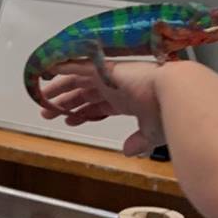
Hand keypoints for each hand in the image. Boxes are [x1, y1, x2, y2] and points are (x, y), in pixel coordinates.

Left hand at [40, 61, 165, 156]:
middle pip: (83, 92)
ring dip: (59, 89)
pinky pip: (77, 66)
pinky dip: (62, 67)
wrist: (174, 93)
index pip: (97, 105)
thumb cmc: (169, 111)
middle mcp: (115, 86)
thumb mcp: (151, 133)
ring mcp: (109, 76)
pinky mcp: (104, 69)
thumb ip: (139, 142)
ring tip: (42, 98)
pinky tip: (48, 70)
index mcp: (125, 99)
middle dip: (65, 103)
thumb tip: (129, 151)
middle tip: (47, 111)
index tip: (69, 121)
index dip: (81, 113)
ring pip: (76, 80)